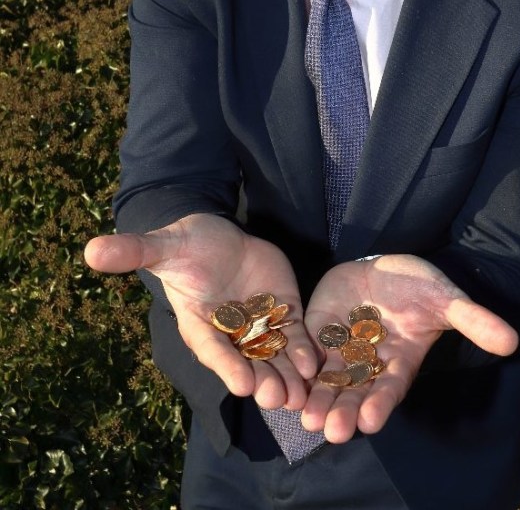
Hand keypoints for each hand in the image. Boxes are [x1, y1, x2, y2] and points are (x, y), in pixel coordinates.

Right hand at [84, 214, 318, 408]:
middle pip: (247, 362)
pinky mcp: (281, 311)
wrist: (216, 236)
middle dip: (263, 380)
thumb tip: (90, 249)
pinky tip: (313, 362)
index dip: (227, 366)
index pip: (212, 349)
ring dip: (286, 376)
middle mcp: (229, 331)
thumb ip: (135, 250)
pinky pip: (293, 335)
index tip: (241, 385)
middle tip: (277, 398)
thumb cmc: (186, 244)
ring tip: (299, 394)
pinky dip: (302, 349)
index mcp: (199, 323)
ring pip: (273, 356)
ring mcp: (257, 324)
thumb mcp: (164, 246)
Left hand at [301, 254, 518, 442]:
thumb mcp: (446, 298)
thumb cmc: (420, 285)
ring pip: (327, 379)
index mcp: (399, 360)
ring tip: (305, 417)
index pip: (389, 387)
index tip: (369, 420)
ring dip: (316, 398)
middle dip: (342, 411)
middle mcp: (368, 362)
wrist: (387, 263)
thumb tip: (512, 340)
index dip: (380, 403)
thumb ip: (473, 320)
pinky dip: (297, 367)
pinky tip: (286, 382)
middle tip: (330, 431)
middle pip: (354, 392)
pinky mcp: (319, 330)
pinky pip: (306, 351)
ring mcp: (342, 347)